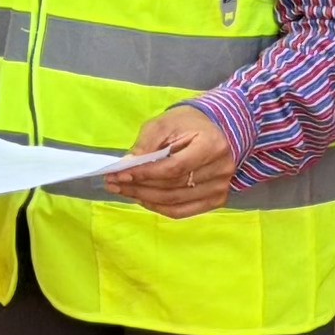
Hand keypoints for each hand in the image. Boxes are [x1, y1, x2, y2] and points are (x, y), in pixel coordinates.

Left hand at [104, 105, 235, 217]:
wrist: (215, 130)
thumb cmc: (188, 124)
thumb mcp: (165, 123)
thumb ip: (146, 144)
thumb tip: (127, 166)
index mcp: (211, 146)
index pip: (174, 168)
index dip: (146, 174)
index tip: (120, 174)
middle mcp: (221, 170)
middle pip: (173, 187)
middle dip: (139, 186)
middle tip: (114, 183)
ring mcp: (220, 188)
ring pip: (175, 202)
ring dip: (144, 198)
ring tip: (123, 190)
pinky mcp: (216, 199)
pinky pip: (182, 211)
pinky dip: (158, 208)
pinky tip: (142, 199)